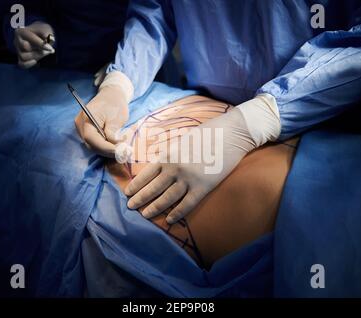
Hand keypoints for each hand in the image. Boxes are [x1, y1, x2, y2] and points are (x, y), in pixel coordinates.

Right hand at [14, 22, 54, 68]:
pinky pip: (21, 64)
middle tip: (49, 50)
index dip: (41, 44)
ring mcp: (17, 50)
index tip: (50, 48)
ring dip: (37, 56)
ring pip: (24, 57)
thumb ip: (46, 33)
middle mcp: (16, 40)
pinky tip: (35, 61)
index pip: (30, 38)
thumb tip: (48, 38)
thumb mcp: (46, 29)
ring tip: (45, 53)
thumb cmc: (42, 32)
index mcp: (21, 31)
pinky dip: (28, 64)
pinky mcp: (20, 58)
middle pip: (26, 48)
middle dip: (39, 50)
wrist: (39, 37)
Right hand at [74, 71, 133, 156]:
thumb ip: (112, 132)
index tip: (118, 151)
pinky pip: (95, 143)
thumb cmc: (114, 103)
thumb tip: (114, 146)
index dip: (105, 147)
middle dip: (107, 150)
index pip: (92, 138)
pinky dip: (105, 146)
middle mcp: (80, 125)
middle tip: (122, 153)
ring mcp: (82, 129)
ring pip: (93, 145)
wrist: (111, 95)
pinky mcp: (88, 132)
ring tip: (121, 149)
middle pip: (91, 144)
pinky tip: (115, 146)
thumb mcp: (116, 117)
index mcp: (86, 118)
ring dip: (107, 150)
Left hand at [125, 94, 280, 223]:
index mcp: (168, 155)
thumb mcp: (182, 140)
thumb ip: (171, 154)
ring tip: (145, 215)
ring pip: (166, 198)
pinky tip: (169, 221)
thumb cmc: (208, 133)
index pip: (146, 173)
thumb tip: (160, 165)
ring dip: (154, 208)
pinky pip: (186, 204)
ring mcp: (188, 179)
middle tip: (130, 207)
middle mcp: (175, 168)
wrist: (232, 133)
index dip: (136, 184)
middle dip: (140, 199)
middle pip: (153, 188)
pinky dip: (177, 213)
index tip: (128, 192)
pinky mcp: (203, 187)